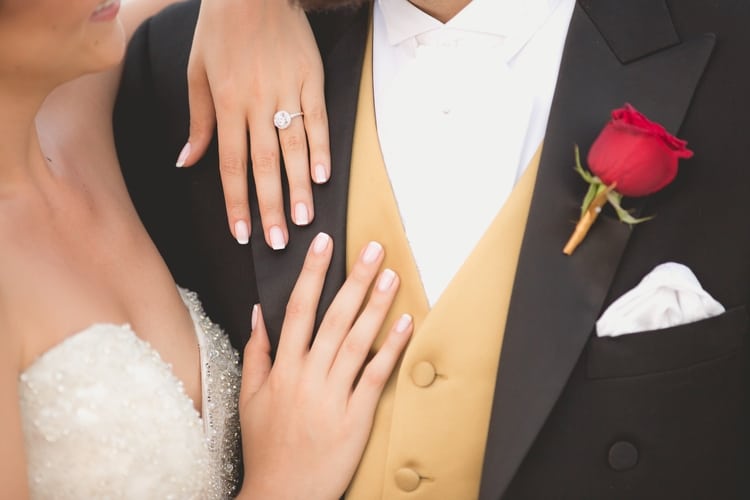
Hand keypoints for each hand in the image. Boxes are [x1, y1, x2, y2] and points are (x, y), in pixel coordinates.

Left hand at [180, 0, 328, 248]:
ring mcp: (286, 91)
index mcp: (226, 104)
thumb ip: (197, 122)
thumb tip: (186, 162)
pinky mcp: (311, 78)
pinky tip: (324, 177)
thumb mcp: (195, 72)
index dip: (236, 203)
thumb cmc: (218, 30)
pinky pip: (317, 119)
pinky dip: (321, 149)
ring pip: (294, 148)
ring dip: (298, 187)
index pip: (230, 166)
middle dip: (269, 208)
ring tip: (303, 219)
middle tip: (278, 242)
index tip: (242, 235)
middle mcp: (256, 104)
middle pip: (264, 165)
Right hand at [238, 234, 412, 499]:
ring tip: (391, 276)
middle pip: (334, 317)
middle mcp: (308, 376)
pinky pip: (376, 375)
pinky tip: (405, 323)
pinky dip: (391, 348)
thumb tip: (258, 314)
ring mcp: (334, 395)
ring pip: (357, 341)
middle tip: (373, 249)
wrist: (282, 494)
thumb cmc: (266, 447)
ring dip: (376, 305)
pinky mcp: (357, 416)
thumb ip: (255, 353)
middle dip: (354, 279)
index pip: (298, 310)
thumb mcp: (248, 398)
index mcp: (283, 369)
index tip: (325, 245)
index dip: (312, 274)